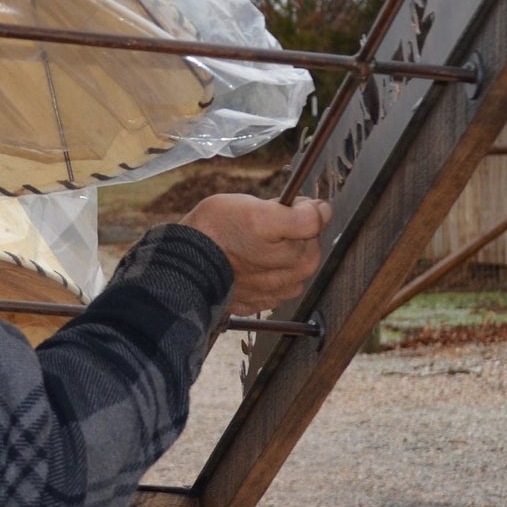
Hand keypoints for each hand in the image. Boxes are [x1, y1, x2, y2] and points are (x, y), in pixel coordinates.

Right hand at [178, 193, 332, 316]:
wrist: (183, 267)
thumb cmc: (213, 232)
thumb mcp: (253, 209)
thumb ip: (296, 212)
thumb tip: (324, 211)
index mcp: (286, 244)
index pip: (315, 220)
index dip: (307, 207)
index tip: (293, 203)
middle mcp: (282, 270)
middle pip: (309, 248)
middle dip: (297, 234)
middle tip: (273, 225)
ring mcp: (271, 290)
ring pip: (296, 271)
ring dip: (287, 258)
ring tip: (262, 247)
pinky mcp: (259, 303)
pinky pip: (279, 290)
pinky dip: (273, 278)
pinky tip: (256, 267)